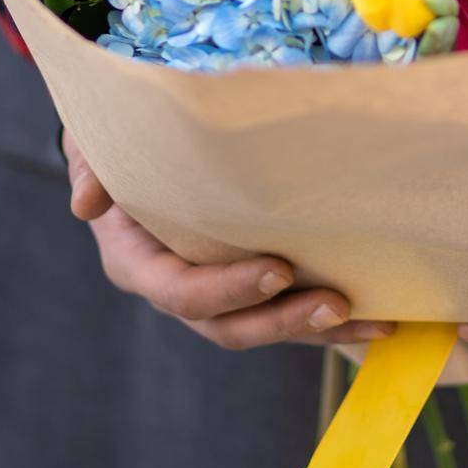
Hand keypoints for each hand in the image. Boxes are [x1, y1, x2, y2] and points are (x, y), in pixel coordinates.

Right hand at [62, 129, 393, 350]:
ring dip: (319, 329)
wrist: (140, 144)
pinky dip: (331, 319)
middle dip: (283, 321)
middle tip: (335, 302)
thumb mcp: (95, 143)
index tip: (279, 269)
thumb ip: (91, 166)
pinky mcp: (250, 288)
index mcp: (138, 262)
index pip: (181, 292)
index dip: (228, 289)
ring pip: (267, 328)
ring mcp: (216, 294)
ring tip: (373, 321)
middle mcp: (178, 288)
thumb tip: (86, 204)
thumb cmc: (120, 139)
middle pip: (229, 326)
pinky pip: (288, 312)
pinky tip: (382, 317)